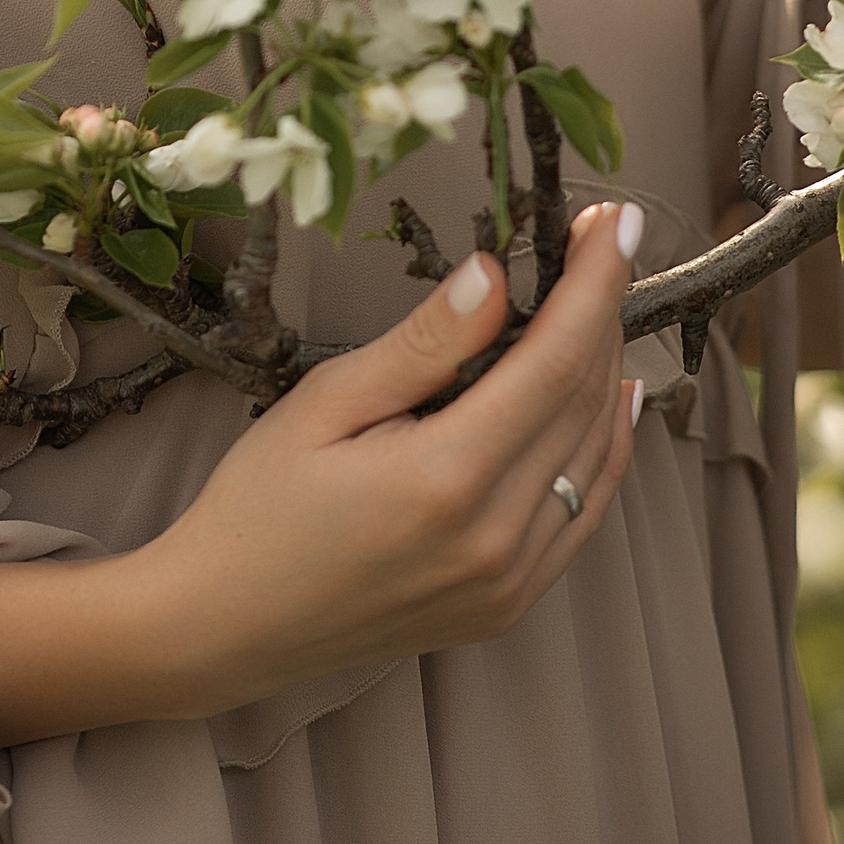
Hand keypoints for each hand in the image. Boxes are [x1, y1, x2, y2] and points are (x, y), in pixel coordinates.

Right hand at [0, 202, 646, 747]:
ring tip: (605, 301)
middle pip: (584, 399)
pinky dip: (605, 447)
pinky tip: (611, 398)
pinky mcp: (507, 603)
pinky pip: (581, 511)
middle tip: (604, 240)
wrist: (227, 624)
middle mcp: (497, 537)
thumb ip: (422, 343)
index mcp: (448, 477)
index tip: (616, 219)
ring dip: (610, 371)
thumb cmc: (260, 502)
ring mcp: (510, 581)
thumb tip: (495, 275)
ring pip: (596, 455)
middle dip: (605, 310)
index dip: (595, 282)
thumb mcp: (326, 400)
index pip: (556, 358)